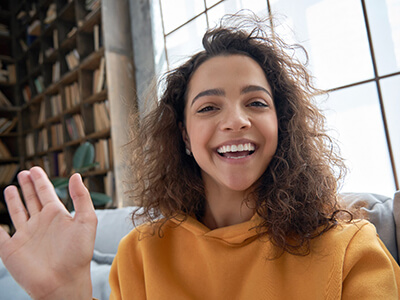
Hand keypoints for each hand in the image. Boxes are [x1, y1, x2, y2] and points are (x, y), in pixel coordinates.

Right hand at [0, 167, 96, 299]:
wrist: (63, 282)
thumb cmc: (78, 253)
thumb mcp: (87, 221)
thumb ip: (82, 198)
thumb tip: (75, 175)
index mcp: (57, 215)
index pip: (46, 192)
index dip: (40, 180)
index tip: (35, 169)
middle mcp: (40, 223)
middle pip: (31, 199)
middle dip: (27, 186)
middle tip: (23, 172)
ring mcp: (25, 235)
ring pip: (17, 212)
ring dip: (14, 200)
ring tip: (11, 187)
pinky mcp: (11, 249)